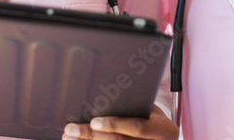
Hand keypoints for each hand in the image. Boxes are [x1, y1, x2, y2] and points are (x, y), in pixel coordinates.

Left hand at [62, 105, 177, 139]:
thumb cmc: (153, 120)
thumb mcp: (152, 112)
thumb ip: (134, 107)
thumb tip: (104, 98)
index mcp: (164, 131)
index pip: (137, 128)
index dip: (115, 125)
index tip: (94, 121)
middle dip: (91, 136)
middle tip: (71, 130)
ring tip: (69, 137)